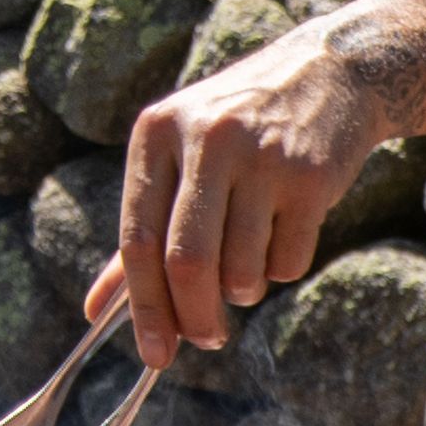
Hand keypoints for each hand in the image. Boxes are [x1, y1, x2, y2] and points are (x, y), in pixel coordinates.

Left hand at [109, 2, 421, 366]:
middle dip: (195, 318)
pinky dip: (281, 270)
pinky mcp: (311, 176)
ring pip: (241, 270)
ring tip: (248, 266)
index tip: (154, 354)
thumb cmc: (238, 128)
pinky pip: (288, 261)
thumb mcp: (179, 155)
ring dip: (243, 292)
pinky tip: (284, 234)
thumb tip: (95, 311)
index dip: (143, 307)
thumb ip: (140, 231)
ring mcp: (262, 156)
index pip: (138, 239)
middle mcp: (206, 139)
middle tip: (206, 338)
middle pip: (188, 264)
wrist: (330, 71)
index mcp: (158, 133)